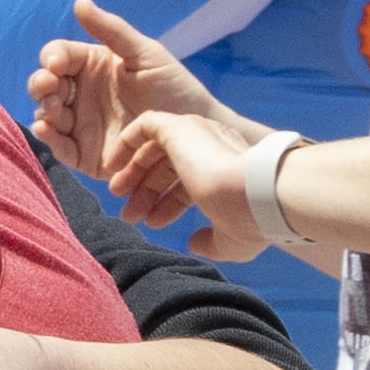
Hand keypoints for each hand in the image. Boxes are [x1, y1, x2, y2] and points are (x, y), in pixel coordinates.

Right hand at [28, 0, 237, 182]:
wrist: (194, 133)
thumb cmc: (175, 88)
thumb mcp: (146, 54)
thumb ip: (112, 29)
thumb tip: (80, 0)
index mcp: (91, 67)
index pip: (59, 56)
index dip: (51, 58)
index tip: (55, 63)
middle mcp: (80, 94)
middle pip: (44, 85)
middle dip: (40, 84)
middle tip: (50, 86)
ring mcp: (80, 123)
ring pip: (46, 113)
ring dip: (43, 109)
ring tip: (53, 111)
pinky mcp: (83, 152)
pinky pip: (58, 146)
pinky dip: (46, 138)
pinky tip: (46, 130)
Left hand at [111, 106, 273, 257]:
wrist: (257, 196)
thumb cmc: (251, 219)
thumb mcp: (232, 238)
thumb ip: (211, 241)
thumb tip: (193, 243)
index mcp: (231, 171)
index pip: (191, 185)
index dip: (169, 205)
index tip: (151, 223)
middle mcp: (216, 148)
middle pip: (171, 167)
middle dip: (147, 191)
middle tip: (129, 214)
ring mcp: (198, 135)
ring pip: (157, 149)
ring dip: (135, 173)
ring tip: (117, 197)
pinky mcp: (179, 126)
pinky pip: (146, 125)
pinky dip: (127, 142)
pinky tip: (112, 166)